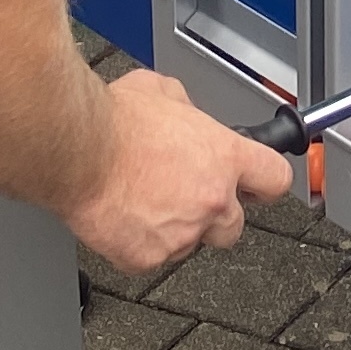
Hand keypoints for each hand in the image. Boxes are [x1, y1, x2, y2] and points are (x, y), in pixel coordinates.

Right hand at [65, 67, 291, 273]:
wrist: (76, 151)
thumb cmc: (114, 121)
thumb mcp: (164, 92)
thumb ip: (188, 110)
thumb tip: (186, 113)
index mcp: (224, 157)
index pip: (274, 179)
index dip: (265, 183)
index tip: (257, 185)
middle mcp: (211, 199)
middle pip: (235, 225)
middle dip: (215, 215)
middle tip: (185, 197)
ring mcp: (182, 233)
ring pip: (190, 243)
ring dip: (174, 228)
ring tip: (142, 201)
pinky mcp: (148, 257)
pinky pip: (152, 257)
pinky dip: (139, 243)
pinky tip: (123, 217)